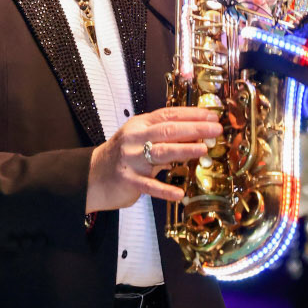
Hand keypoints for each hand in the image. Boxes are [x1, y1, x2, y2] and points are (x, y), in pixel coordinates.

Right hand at [87, 106, 222, 211]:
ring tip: (203, 149)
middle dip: (194, 128)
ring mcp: (131, 159)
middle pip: (168, 130)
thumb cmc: (122, 156)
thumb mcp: (140, 139)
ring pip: (161, 152)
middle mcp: (135, 139)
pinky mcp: (128, 180)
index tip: (211, 115)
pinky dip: (165, 189)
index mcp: (140, 125)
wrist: (91, 176)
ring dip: (184, 149)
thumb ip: (164, 138)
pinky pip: (149, 185)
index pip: (169, 115)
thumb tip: (197, 135)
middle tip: (215, 129)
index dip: (191, 114)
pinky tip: (179, 193)